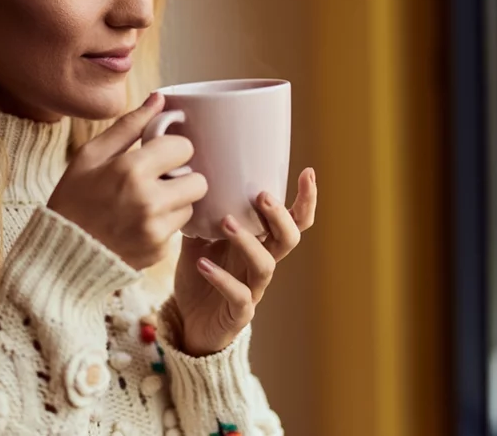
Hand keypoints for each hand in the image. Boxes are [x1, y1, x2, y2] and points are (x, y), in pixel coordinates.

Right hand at [47, 94, 208, 269]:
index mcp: (131, 170)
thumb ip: (129, 126)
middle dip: (181, 177)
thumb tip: (159, 99)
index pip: (184, 147)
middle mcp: (149, 201)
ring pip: (190, 206)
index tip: (157, 156)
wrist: (60, 254)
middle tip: (158, 181)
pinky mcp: (160, 252)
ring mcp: (156, 230)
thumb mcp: (90, 156)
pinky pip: (178, 231)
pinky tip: (139, 225)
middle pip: (198, 180)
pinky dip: (164, 226)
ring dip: (174, 203)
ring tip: (145, 205)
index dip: (172, 149)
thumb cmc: (73, 199)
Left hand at [172, 167, 316, 355]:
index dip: (305, 200)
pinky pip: (239, 296)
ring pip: (265, 265)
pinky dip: (222, 278)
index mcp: (260, 243)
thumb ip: (202, 214)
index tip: (308, 172)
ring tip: (226, 222)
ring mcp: (253, 289)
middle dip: (280, 216)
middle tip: (261, 196)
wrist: (188, 323)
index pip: (292, 221)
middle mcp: (261, 264)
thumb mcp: (198, 239)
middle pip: (288, 239)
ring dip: (248, 242)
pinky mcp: (239, 313)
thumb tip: (192, 180)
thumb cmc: (200, 277)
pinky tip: (202, 264)